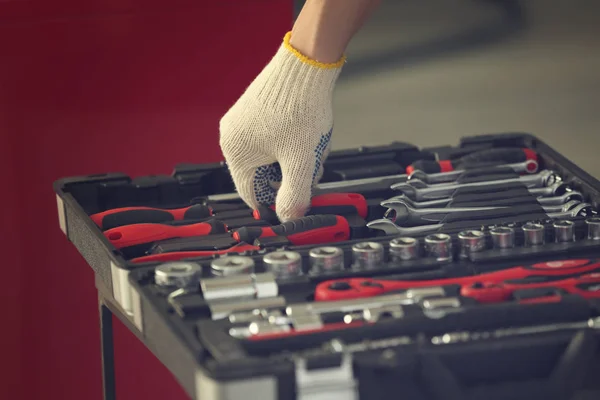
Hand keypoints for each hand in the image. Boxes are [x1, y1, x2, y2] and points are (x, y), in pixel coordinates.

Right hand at [219, 32, 343, 221]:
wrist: (307, 64)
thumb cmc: (299, 108)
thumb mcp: (300, 161)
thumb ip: (295, 195)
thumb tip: (289, 219)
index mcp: (236, 152)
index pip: (251, 194)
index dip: (274, 204)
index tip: (292, 206)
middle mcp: (234, 136)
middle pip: (265, 175)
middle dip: (292, 176)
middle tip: (313, 170)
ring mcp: (245, 122)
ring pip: (274, 157)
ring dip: (296, 159)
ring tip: (315, 147)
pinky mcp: (258, 111)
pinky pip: (275, 139)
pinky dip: (294, 143)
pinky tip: (310, 136)